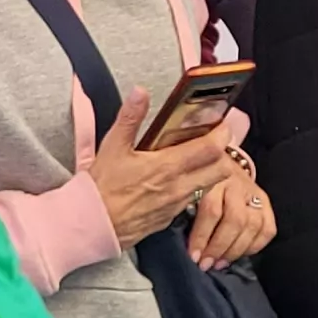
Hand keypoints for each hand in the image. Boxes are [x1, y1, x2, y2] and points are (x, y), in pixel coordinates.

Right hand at [90, 92, 241, 246]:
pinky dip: (197, 187)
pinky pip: (194, 200)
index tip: (221, 124)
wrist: (93, 224)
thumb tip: (140, 93)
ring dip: (212, 171)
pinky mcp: (171, 217)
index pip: (212, 149)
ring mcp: (177, 204)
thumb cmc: (102, 187)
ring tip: (200, 158)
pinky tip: (181, 179)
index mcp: (168, 166)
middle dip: (224, 153)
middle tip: (214, 141)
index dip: (222, 134)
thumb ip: (130, 117)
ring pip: (211, 186)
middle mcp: (179, 187)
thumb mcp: (113, 146)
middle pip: (222, 169)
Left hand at [187, 157, 275, 267]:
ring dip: (236, 250)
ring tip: (220, 264)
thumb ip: (185, 209)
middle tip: (206, 264)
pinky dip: (255, 247)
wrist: (220, 165)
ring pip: (253, 226)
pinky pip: (268, 230)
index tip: (194, 257)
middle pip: (235, 220)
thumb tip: (183, 241)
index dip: (202, 236)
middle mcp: (237, 184)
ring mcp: (254, 194)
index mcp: (214, 179)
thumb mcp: (188, 190)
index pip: (211, 210)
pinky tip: (240, 256)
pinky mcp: (266, 203)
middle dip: (220, 247)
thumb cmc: (198, 183)